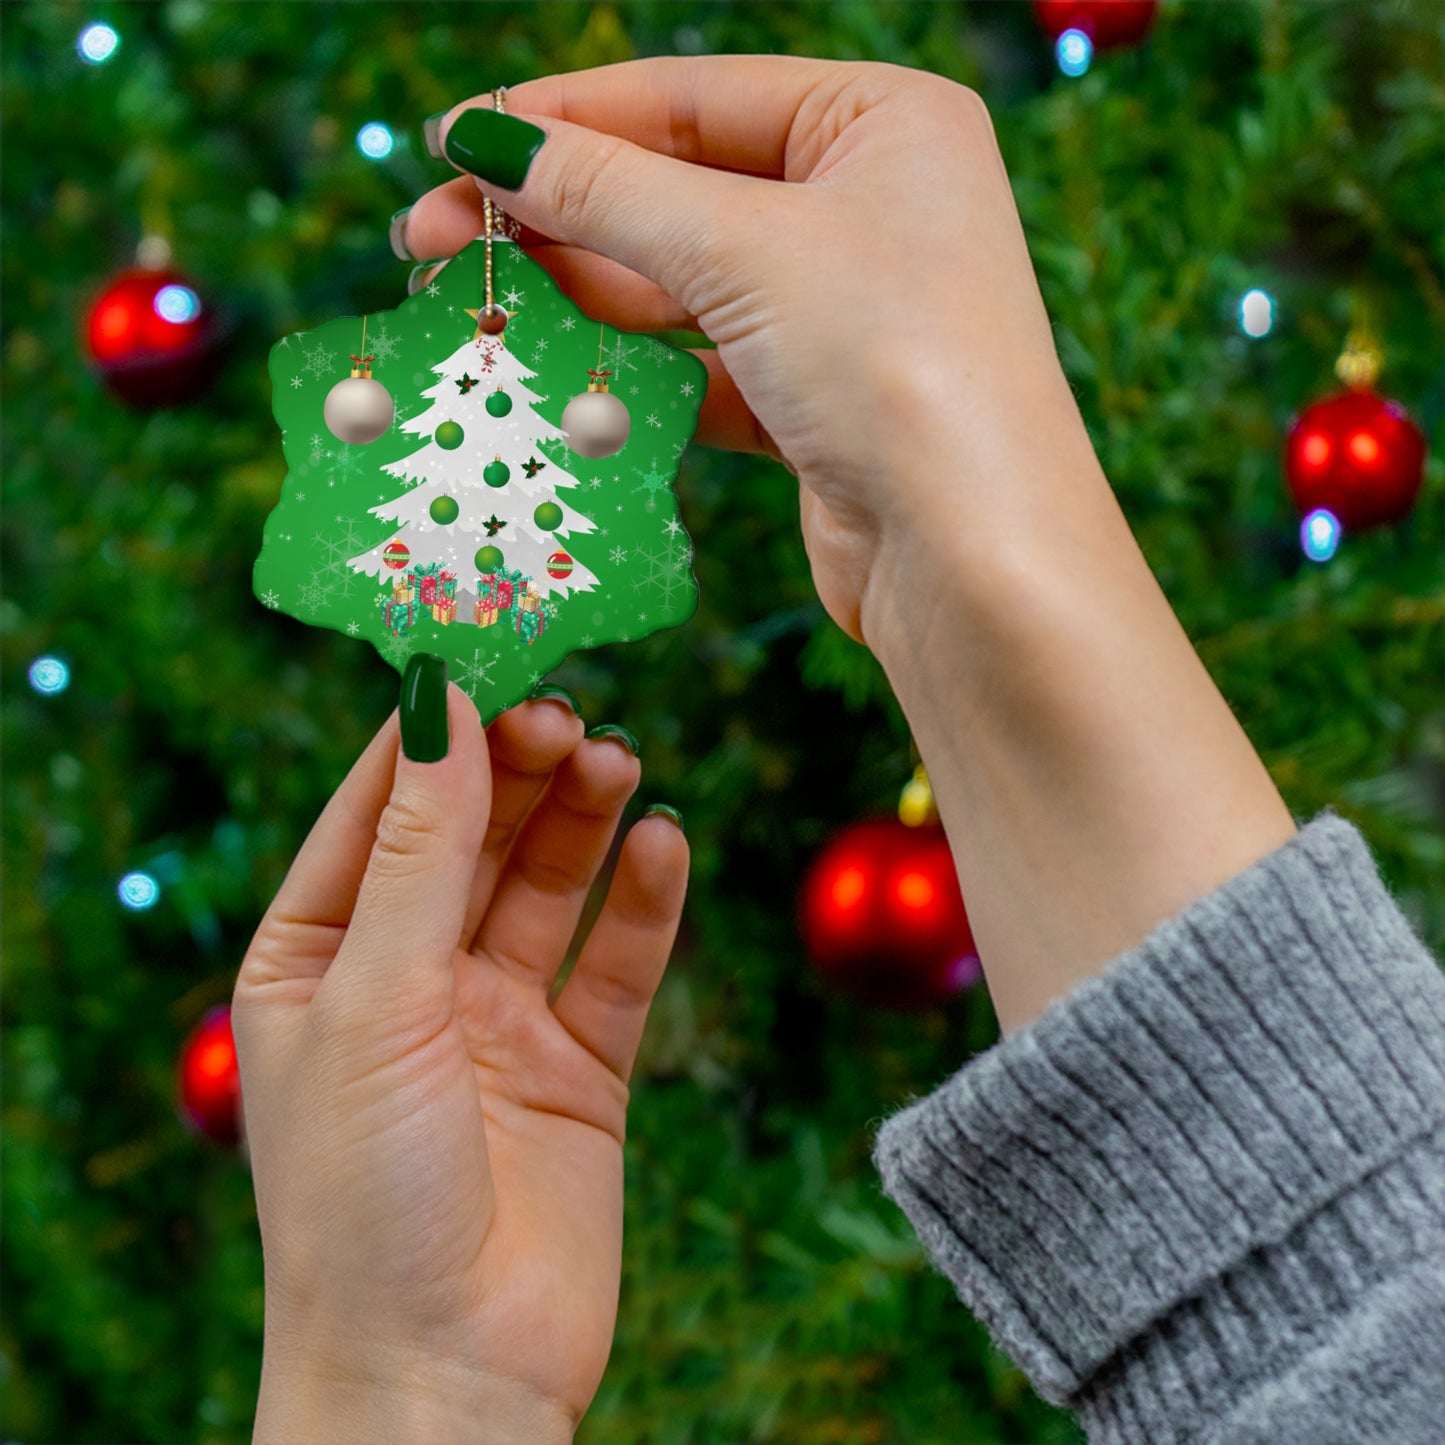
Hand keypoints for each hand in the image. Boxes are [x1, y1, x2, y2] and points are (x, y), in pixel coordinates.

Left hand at [232, 683, 686, 1440]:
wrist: (446, 1378)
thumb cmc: (364, 1197)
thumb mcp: (377, 999)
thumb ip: (420, 850)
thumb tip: (441, 701)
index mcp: (319, 958)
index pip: (378, 809)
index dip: (432, 731)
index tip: (489, 650)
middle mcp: (408, 978)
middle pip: (474, 836)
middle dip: (519, 769)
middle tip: (572, 711)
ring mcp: (498, 1021)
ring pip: (549, 885)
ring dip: (584, 819)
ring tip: (620, 760)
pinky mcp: (580, 1066)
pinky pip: (617, 962)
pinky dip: (643, 902)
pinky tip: (664, 844)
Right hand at [402, 56, 1083, 642]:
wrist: (973, 561)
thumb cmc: (894, 366)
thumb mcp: (744, 251)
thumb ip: (609, 192)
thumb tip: (486, 142)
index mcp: (882, 121)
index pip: (690, 97)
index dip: (562, 118)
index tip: (452, 141)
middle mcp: (870, 205)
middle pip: (677, 189)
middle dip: (554, 213)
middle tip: (430, 236)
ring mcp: (843, 308)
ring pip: (682, 283)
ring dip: (579, 294)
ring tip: (472, 299)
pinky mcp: (816, 402)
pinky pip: (702, 364)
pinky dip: (630, 372)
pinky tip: (550, 372)